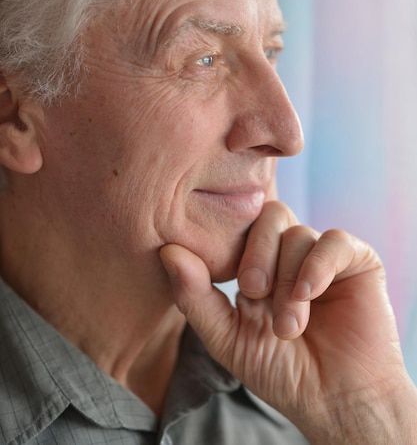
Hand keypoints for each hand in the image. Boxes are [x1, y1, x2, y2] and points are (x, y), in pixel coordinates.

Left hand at [160, 201, 416, 442]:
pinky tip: (310, 295)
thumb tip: (166, 250)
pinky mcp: (356, 261)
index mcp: (260, 263)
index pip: (240, 225)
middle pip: (270, 215)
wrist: (336, 401)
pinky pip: (334, 240)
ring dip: (288, 281)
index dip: (231, 246)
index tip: (230, 283)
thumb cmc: (281, 372)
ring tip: (289, 326)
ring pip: (298, 233)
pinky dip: (317, 265)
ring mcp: (322, 254)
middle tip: (254, 292)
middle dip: (257, 254)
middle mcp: (291, 253)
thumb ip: (195, 295)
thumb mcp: (227, 337)